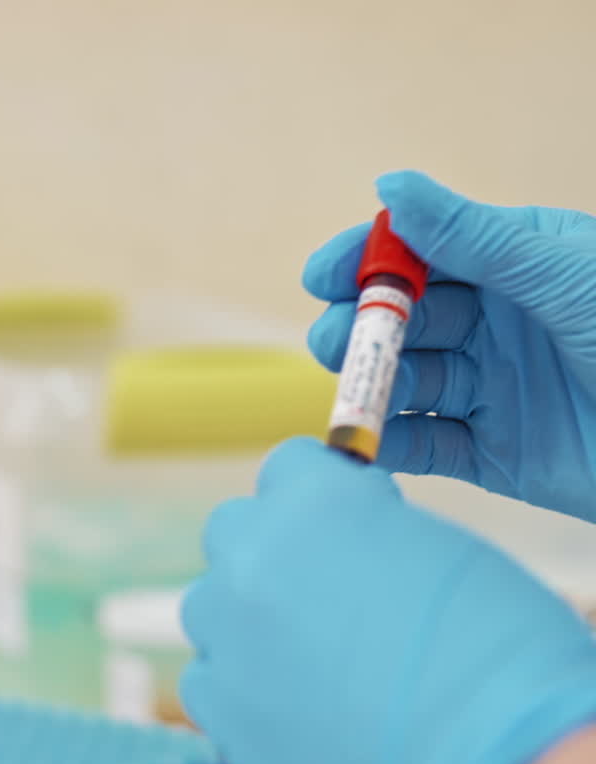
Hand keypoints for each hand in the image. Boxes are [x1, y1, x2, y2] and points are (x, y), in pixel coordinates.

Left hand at [179, 438, 595, 763]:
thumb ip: (368, 534)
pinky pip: (206, 682)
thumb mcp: (438, 551)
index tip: (338, 531)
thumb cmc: (492, 654)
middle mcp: (253, 557)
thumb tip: (343, 547)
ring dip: (246, 624)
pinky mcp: (216, 707)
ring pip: (207, 608)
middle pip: (231, 532)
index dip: (314, 498)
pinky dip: (238, 691)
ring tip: (313, 667)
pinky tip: (294, 711)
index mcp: (317, 499)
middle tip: (321, 600)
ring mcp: (225, 633)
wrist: (489, 761)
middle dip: (268, 554)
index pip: (286, 467)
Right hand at [305, 170, 595, 522]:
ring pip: (408, 383)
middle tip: (339, 340)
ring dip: (376, 384)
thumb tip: (389, 187)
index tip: (323, 274)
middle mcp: (496, 325)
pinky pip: (425, 446)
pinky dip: (393, 444)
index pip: (425, 253)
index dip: (369, 260)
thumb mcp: (560, 271)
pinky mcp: (489, 455)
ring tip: (360, 391)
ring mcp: (490, 391)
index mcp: (516, 265)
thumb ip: (470, 237)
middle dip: (365, 327)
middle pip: (406, 320)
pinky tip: (371, 440)